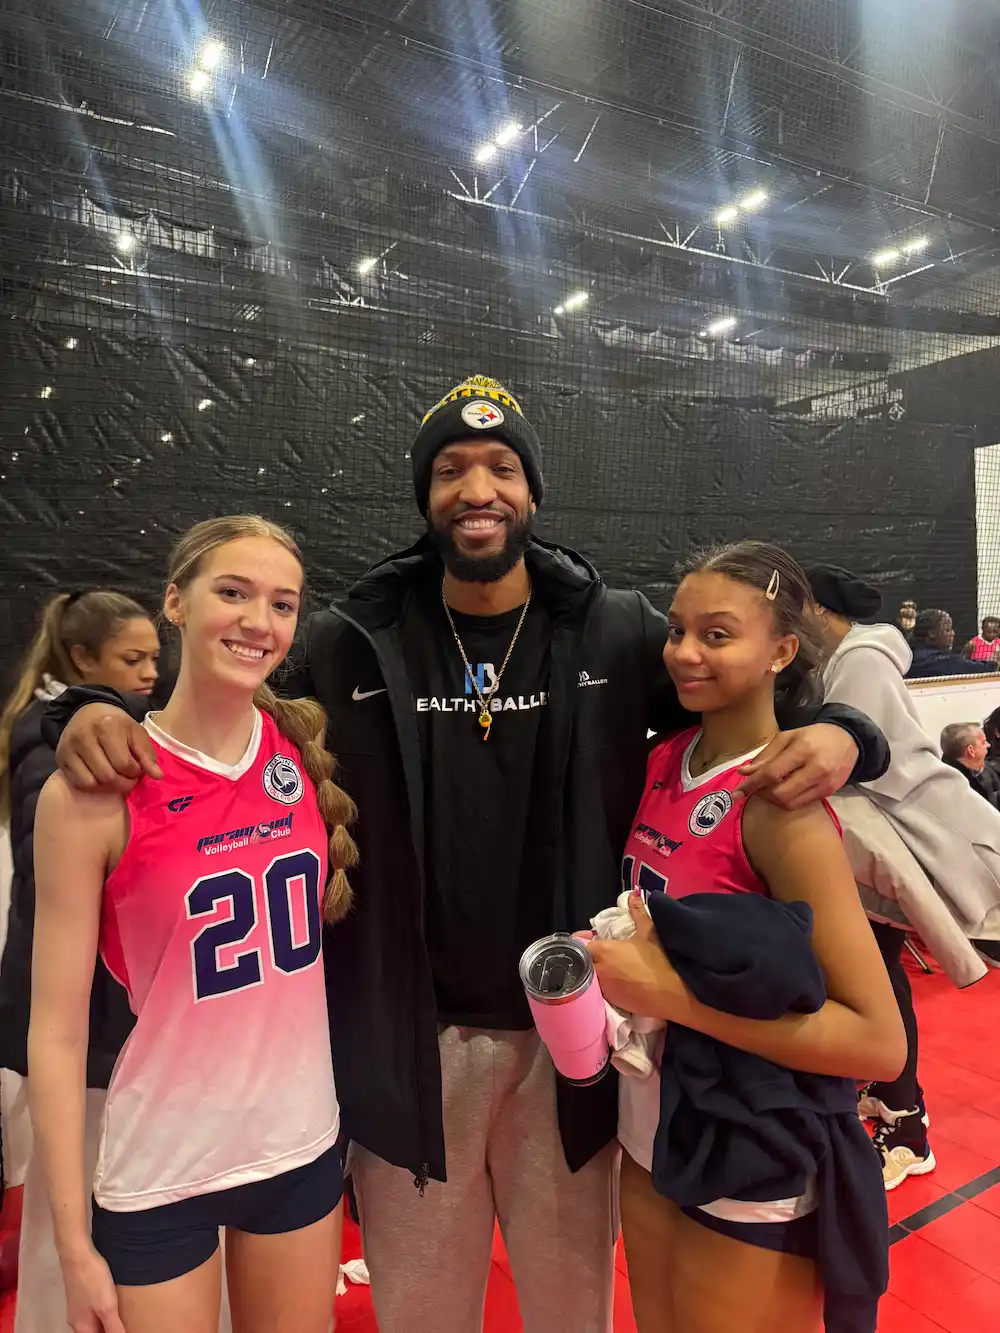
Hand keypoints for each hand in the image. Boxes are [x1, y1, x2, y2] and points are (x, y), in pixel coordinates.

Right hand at [56, 704, 161, 793]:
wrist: (89, 712)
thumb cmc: (117, 724)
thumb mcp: (136, 733)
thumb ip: (147, 754)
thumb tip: (158, 776)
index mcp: (107, 727)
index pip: (123, 763)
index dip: (134, 772)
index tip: (137, 769)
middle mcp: (84, 737)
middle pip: (107, 776)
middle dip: (123, 783)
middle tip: (128, 778)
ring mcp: (69, 748)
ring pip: (91, 783)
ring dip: (107, 787)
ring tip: (116, 778)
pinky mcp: (60, 758)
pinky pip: (78, 783)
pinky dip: (92, 786)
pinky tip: (101, 778)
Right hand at [62, 1245, 126, 1332]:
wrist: (77, 1254)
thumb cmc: (93, 1280)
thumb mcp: (106, 1306)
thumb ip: (113, 1327)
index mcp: (82, 1327)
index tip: (122, 1328)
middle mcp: (76, 1321)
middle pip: (93, 1332)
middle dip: (108, 1329)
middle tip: (125, 1324)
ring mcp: (77, 1307)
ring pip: (92, 1322)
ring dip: (105, 1322)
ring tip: (121, 1317)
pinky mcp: (79, 1295)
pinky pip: (92, 1310)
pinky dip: (102, 1312)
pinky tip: (112, 1303)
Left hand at [586, 892, 680, 1020]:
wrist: (673, 994)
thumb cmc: (660, 960)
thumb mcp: (649, 931)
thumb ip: (638, 911)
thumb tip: (634, 892)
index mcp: (602, 950)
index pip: (579, 943)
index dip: (583, 938)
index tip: (592, 936)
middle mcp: (597, 969)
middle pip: (581, 960)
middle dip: (587, 955)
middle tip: (602, 951)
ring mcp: (602, 988)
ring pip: (589, 976)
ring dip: (594, 970)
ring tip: (609, 965)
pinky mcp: (610, 1002)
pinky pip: (598, 991)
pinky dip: (603, 984)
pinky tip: (616, 981)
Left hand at [735, 723, 856, 809]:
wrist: (848, 739)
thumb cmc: (813, 736)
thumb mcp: (787, 737)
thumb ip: (765, 756)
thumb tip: (744, 772)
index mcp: (802, 750)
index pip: (771, 773)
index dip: (751, 785)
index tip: (736, 793)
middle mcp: (816, 769)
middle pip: (780, 793)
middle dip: (762, 794)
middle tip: (756, 787)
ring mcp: (825, 783)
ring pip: (790, 803)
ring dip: (773, 800)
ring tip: (769, 789)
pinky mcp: (830, 792)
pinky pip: (802, 804)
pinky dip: (787, 800)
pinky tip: (784, 790)